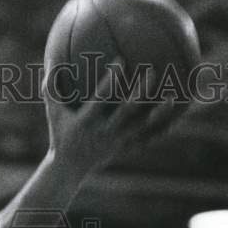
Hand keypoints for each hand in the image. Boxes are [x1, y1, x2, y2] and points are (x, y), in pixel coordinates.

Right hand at [44, 60, 185, 176]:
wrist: (68, 169)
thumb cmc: (60, 134)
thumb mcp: (53, 112)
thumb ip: (51, 87)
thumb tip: (50, 58)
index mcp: (87, 121)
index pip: (101, 99)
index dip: (111, 80)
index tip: (121, 59)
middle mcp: (105, 132)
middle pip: (127, 111)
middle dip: (140, 93)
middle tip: (153, 72)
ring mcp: (117, 142)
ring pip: (142, 127)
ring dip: (158, 114)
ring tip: (172, 98)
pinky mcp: (125, 149)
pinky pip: (146, 139)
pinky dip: (161, 129)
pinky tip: (177, 118)